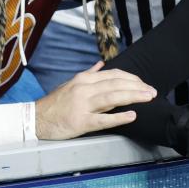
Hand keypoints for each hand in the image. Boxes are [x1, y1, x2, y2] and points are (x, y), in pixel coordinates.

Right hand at [34, 61, 156, 139]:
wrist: (35, 119)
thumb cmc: (55, 103)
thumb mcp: (71, 84)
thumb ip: (89, 75)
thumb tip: (101, 65)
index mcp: (84, 79)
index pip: (113, 75)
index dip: (131, 78)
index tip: (144, 83)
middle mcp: (84, 89)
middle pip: (116, 84)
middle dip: (137, 86)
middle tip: (153, 91)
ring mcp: (82, 105)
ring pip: (112, 98)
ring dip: (133, 96)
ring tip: (148, 97)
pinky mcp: (80, 122)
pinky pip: (102, 119)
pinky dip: (118, 117)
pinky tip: (132, 116)